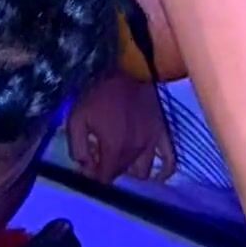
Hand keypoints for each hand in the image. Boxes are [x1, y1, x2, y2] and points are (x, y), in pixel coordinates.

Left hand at [66, 70, 175, 184]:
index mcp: (114, 148)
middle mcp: (135, 151)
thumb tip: (83, 166)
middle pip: (121, 173)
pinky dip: (163, 172)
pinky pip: (169, 161)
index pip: (104, 177)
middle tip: (98, 155)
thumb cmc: (99, 92)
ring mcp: (152, 144)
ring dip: (129, 169)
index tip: (87, 165)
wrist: (128, 69)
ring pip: (142, 171)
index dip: (93, 176)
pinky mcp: (162, 134)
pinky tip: (156, 175)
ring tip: (120, 157)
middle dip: (107, 169)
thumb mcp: (76, 118)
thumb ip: (77, 147)